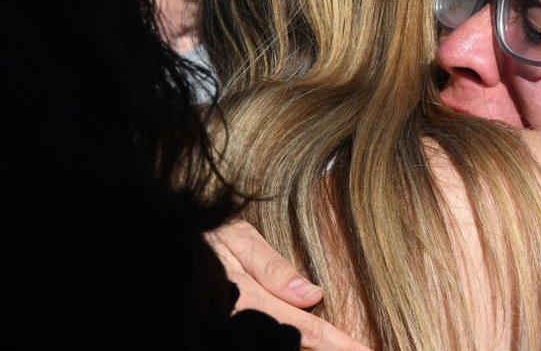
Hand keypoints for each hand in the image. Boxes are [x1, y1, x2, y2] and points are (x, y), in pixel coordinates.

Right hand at [207, 219, 368, 349]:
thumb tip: (312, 295)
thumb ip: (272, 268)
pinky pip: (252, 340)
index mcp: (245, 298)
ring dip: (301, 346)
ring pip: (272, 345)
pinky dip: (276, 340)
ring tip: (335, 343)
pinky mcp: (212, 332)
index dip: (336, 344)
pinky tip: (298, 341)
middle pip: (289, 347)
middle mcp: (235, 322)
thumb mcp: (235, 238)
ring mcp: (223, 330)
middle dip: (322, 349)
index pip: (302, 329)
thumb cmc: (197, 232)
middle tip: (356, 350)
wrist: (152, 238)